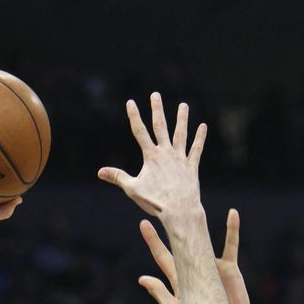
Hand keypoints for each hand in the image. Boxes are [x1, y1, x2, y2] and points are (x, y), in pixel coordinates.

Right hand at [98, 93, 205, 220]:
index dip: (134, 116)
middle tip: (155, 95)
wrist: (179, 209)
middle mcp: (166, 153)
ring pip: (181, 134)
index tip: (131, 102)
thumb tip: (100, 172)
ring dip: (182, 119)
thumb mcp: (132, 189)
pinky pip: (196, 150)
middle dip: (157, 110)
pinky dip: (199, 138)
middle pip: (161, 126)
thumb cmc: (155, 201)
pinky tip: (203, 126)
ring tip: (183, 105)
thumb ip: (117, 177)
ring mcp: (180, 158)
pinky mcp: (191, 167)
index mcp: (151, 156)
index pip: (139, 131)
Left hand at [138, 208, 253, 303]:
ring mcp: (211, 265)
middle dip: (172, 225)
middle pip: (181, 242)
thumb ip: (159, 293)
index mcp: (180, 278)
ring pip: (204, 239)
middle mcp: (194, 268)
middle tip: (163, 205)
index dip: (153, 241)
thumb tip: (142, 278)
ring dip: (197, 223)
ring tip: (190, 205)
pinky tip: (233, 213)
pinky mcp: (228, 267)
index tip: (144, 224)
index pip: (163, 256)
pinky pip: (231, 246)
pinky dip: (232, 230)